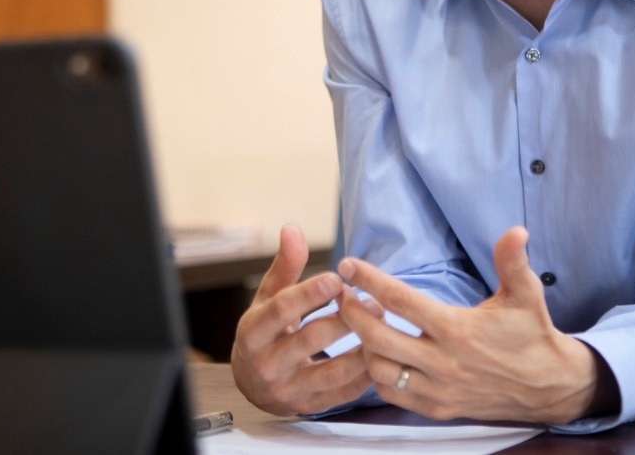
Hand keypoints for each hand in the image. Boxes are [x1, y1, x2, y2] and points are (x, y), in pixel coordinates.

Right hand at [231, 224, 372, 414]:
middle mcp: (266, 363)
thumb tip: (292, 228)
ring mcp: (287, 388)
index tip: (337, 278)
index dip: (310, 293)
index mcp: (253, 331)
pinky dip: (364, 376)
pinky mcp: (306, 406)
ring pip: (331, 371)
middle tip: (374, 303)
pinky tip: (379, 356)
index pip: (282, 309)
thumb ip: (285, 265)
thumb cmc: (266, 329)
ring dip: (362, 349)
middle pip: (310, 338)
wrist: (251, 382)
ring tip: (382, 327)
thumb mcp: (268, 297)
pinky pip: (341, 394)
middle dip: (346, 318)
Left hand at [337, 226, 600, 423]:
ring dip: (361, 344)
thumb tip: (516, 230)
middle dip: (351, 312)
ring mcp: (438, 389)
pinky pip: (392, 393)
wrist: (550, 387)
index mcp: (457, 330)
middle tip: (341, 293)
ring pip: (379, 369)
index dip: (369, 280)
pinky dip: (377, 374)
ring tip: (360, 320)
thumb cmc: (532, 335)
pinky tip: (376, 352)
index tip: (347, 265)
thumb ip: (513, 262)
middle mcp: (443, 362)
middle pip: (377, 338)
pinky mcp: (438, 408)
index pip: (400, 301)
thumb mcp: (526, 294)